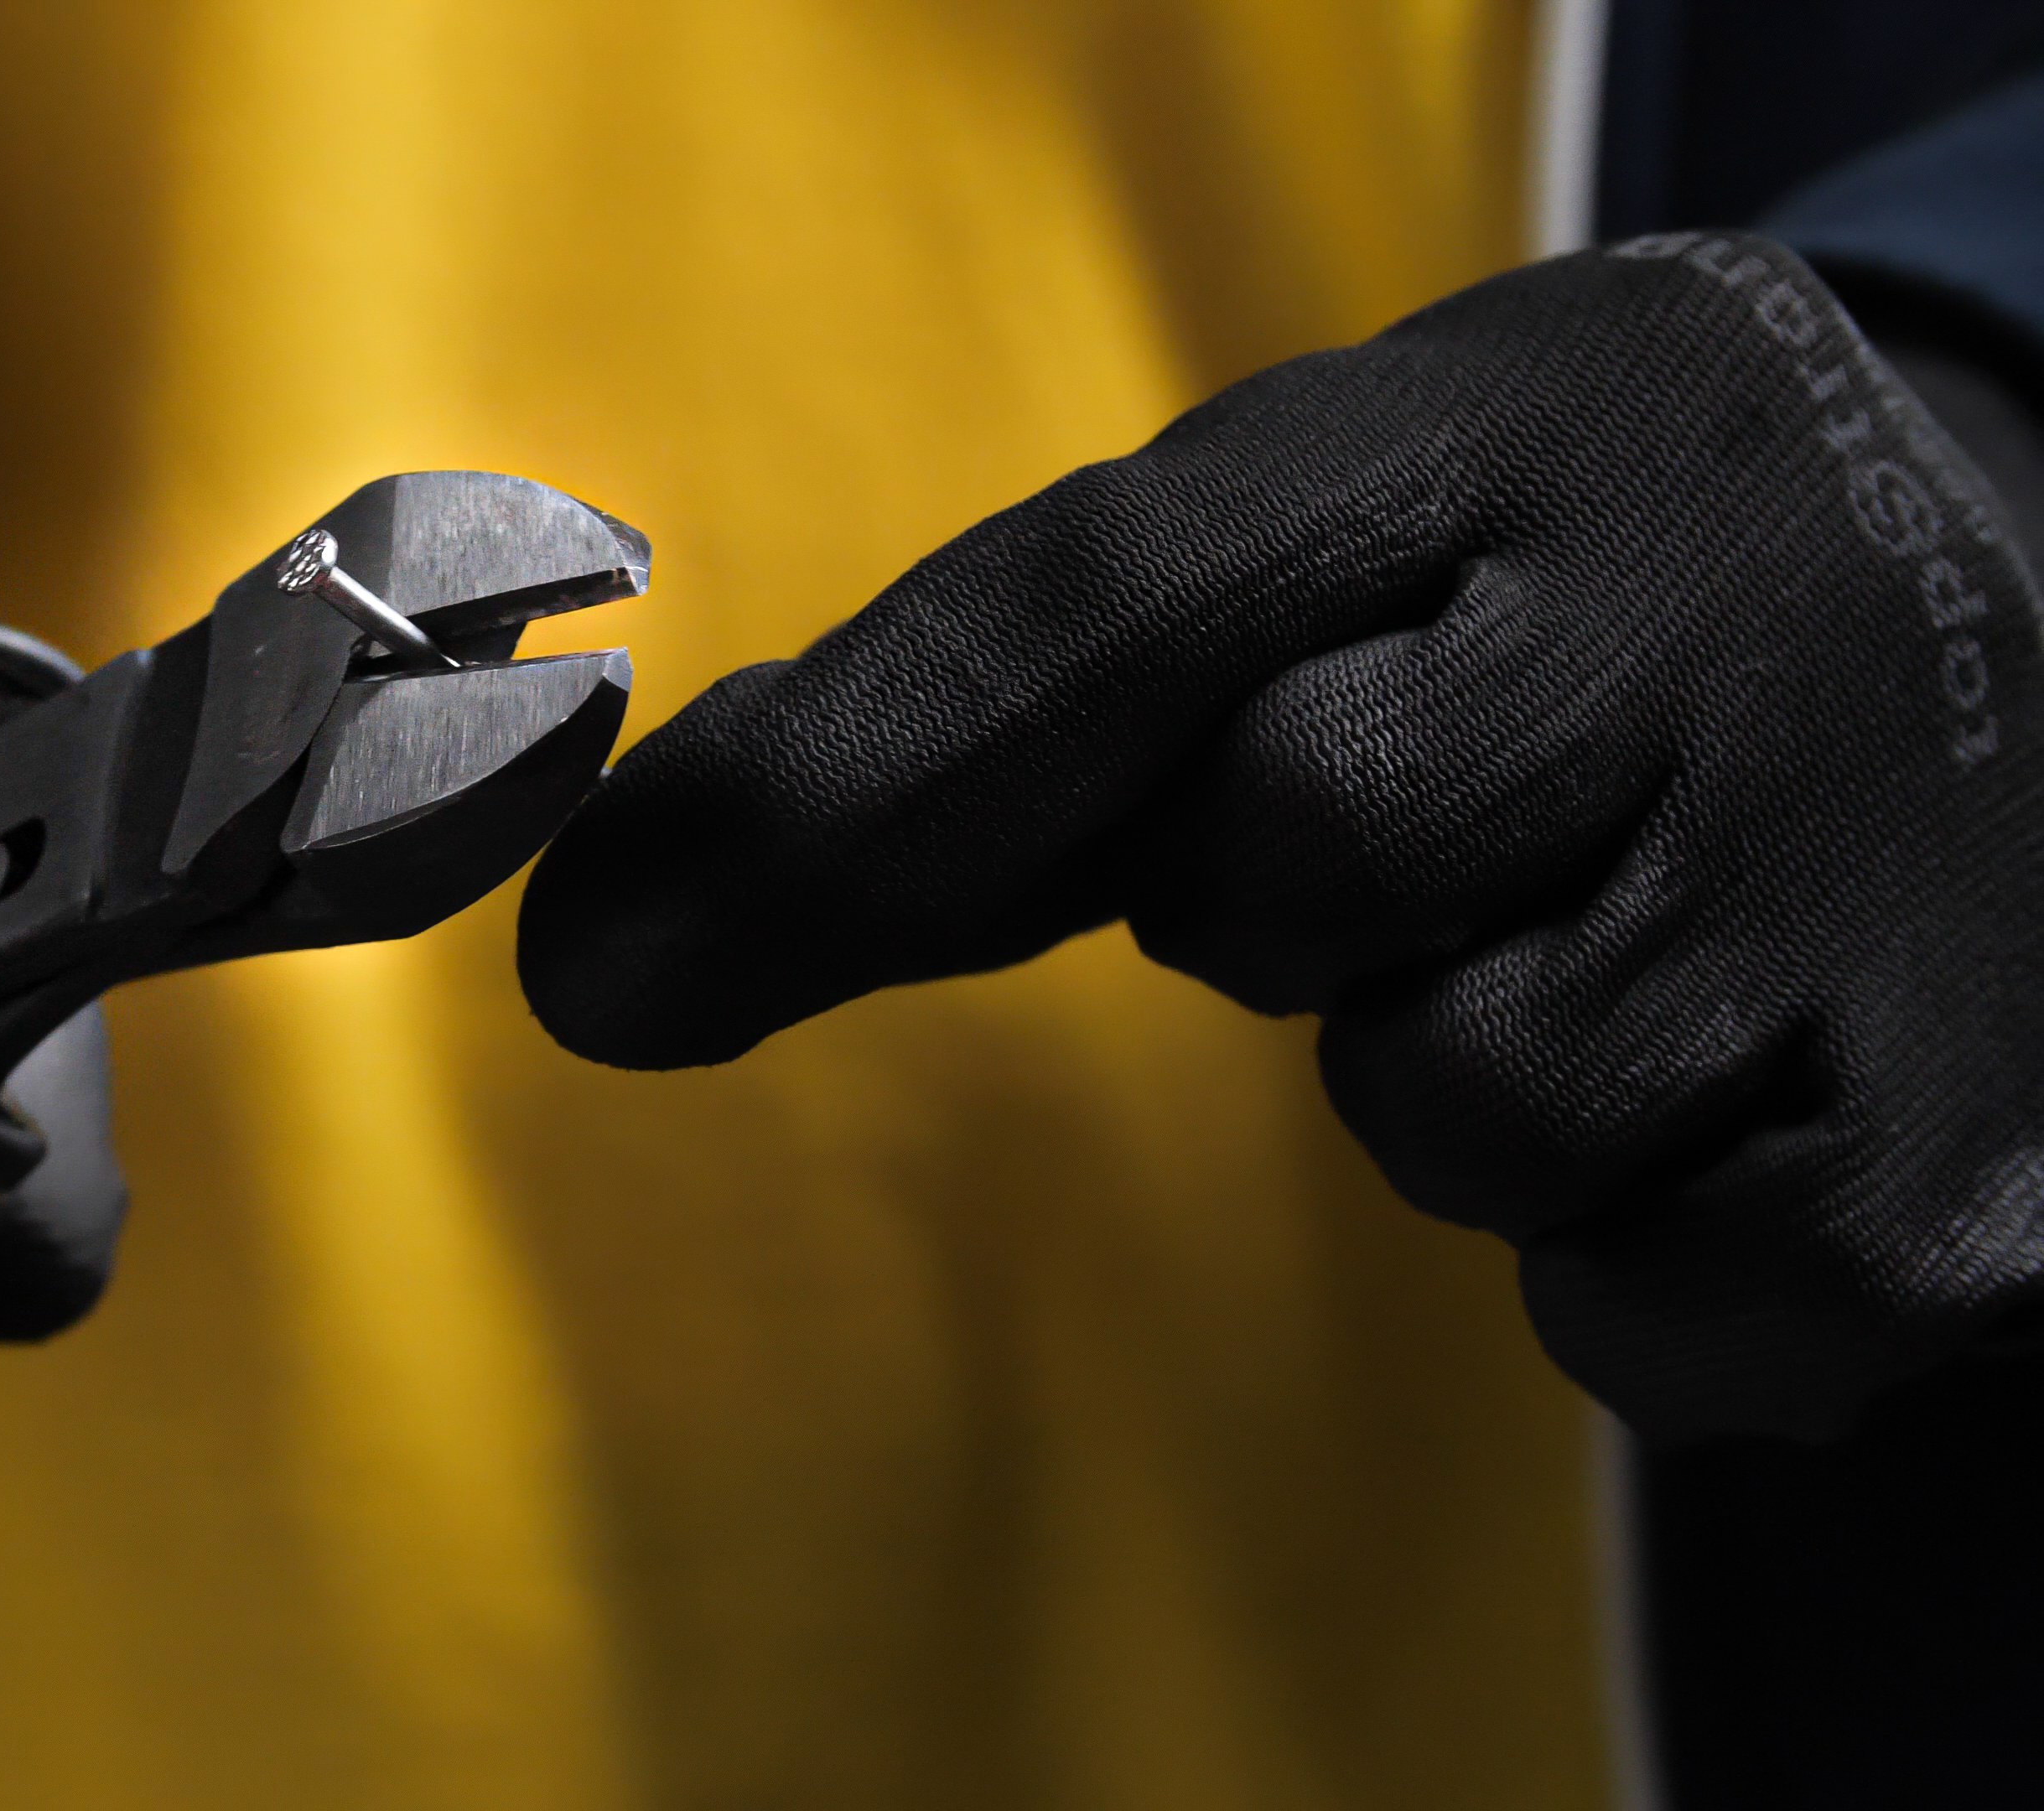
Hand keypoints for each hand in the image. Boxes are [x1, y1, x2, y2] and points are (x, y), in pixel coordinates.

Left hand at [522, 233, 2043, 1442]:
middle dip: (1275, 894)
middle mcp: (1704, 621)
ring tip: (1610, 920)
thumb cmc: (1575, 590)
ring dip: (1463, 1053)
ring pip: (1461, 1103)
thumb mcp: (1330, 535)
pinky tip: (1737, 1070)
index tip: (596, 965)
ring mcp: (1868, 898)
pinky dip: (1633, 1234)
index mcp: (1491, 430)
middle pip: (1277, 870)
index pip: (1100, 608)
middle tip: (1417, 816)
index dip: (841, 791)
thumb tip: (610, 937)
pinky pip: (1637, 1305)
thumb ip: (988, 712)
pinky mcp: (1969, 1173)